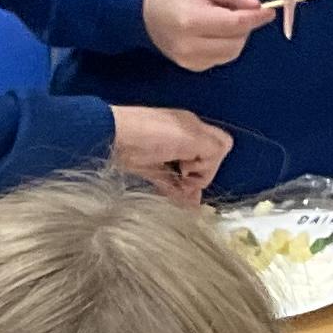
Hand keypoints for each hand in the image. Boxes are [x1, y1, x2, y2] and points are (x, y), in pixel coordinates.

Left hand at [109, 105, 227, 203]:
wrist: (111, 137)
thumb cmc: (152, 134)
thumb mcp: (189, 137)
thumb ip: (210, 148)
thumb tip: (208, 171)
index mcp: (194, 128)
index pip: (221, 145)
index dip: (215, 160)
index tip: (196, 167)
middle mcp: (183, 140)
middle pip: (205, 163)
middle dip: (201, 176)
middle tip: (186, 178)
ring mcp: (167, 155)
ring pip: (187, 176)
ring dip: (189, 189)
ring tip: (184, 198)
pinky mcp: (150, 169)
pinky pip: (170, 184)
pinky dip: (176, 194)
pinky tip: (179, 204)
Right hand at [142, 0, 271, 71]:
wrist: (147, 12)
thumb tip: (256, 6)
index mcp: (192, 21)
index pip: (234, 24)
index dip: (255, 18)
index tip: (269, 11)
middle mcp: (190, 46)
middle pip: (236, 41)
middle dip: (245, 26)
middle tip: (238, 10)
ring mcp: (190, 60)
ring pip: (231, 53)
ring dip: (237, 37)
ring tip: (223, 20)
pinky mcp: (192, 67)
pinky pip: (221, 58)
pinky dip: (226, 45)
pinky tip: (213, 33)